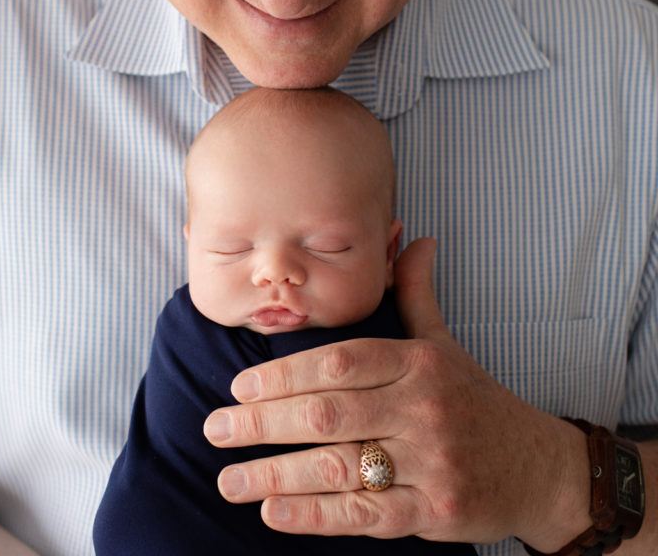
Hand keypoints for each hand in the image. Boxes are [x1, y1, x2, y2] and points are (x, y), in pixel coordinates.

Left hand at [203, 238, 591, 549]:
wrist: (539, 468)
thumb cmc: (476, 400)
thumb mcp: (445, 343)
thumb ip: (417, 295)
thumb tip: (417, 239)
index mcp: (419, 363)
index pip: (340, 362)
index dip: (285, 374)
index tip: (240, 386)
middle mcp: (423, 408)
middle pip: (329, 413)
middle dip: (263, 422)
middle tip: (215, 429)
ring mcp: (431, 463)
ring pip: (339, 466)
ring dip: (275, 473)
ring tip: (227, 479)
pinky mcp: (436, 513)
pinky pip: (365, 514)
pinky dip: (315, 515)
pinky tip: (272, 512)